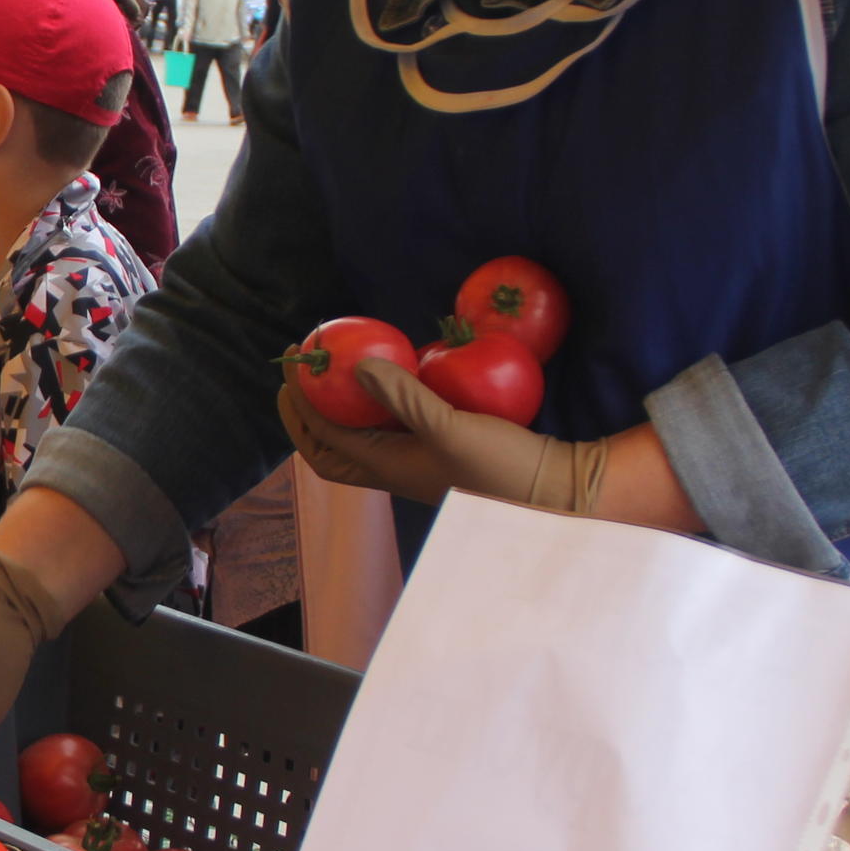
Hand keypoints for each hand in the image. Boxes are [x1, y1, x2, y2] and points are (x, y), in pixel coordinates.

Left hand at [276, 356, 607, 513]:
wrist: (555, 489)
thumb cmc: (501, 466)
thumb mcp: (451, 428)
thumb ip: (404, 397)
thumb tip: (357, 367)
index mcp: (386, 468)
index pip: (322, 436)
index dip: (300, 400)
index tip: (294, 361)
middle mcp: (392, 471)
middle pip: (328, 450)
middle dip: (304, 416)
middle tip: (300, 375)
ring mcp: (414, 464)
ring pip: (357, 442)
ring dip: (338, 411)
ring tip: (336, 373)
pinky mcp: (437, 454)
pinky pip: (389, 431)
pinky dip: (376, 407)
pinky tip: (392, 378)